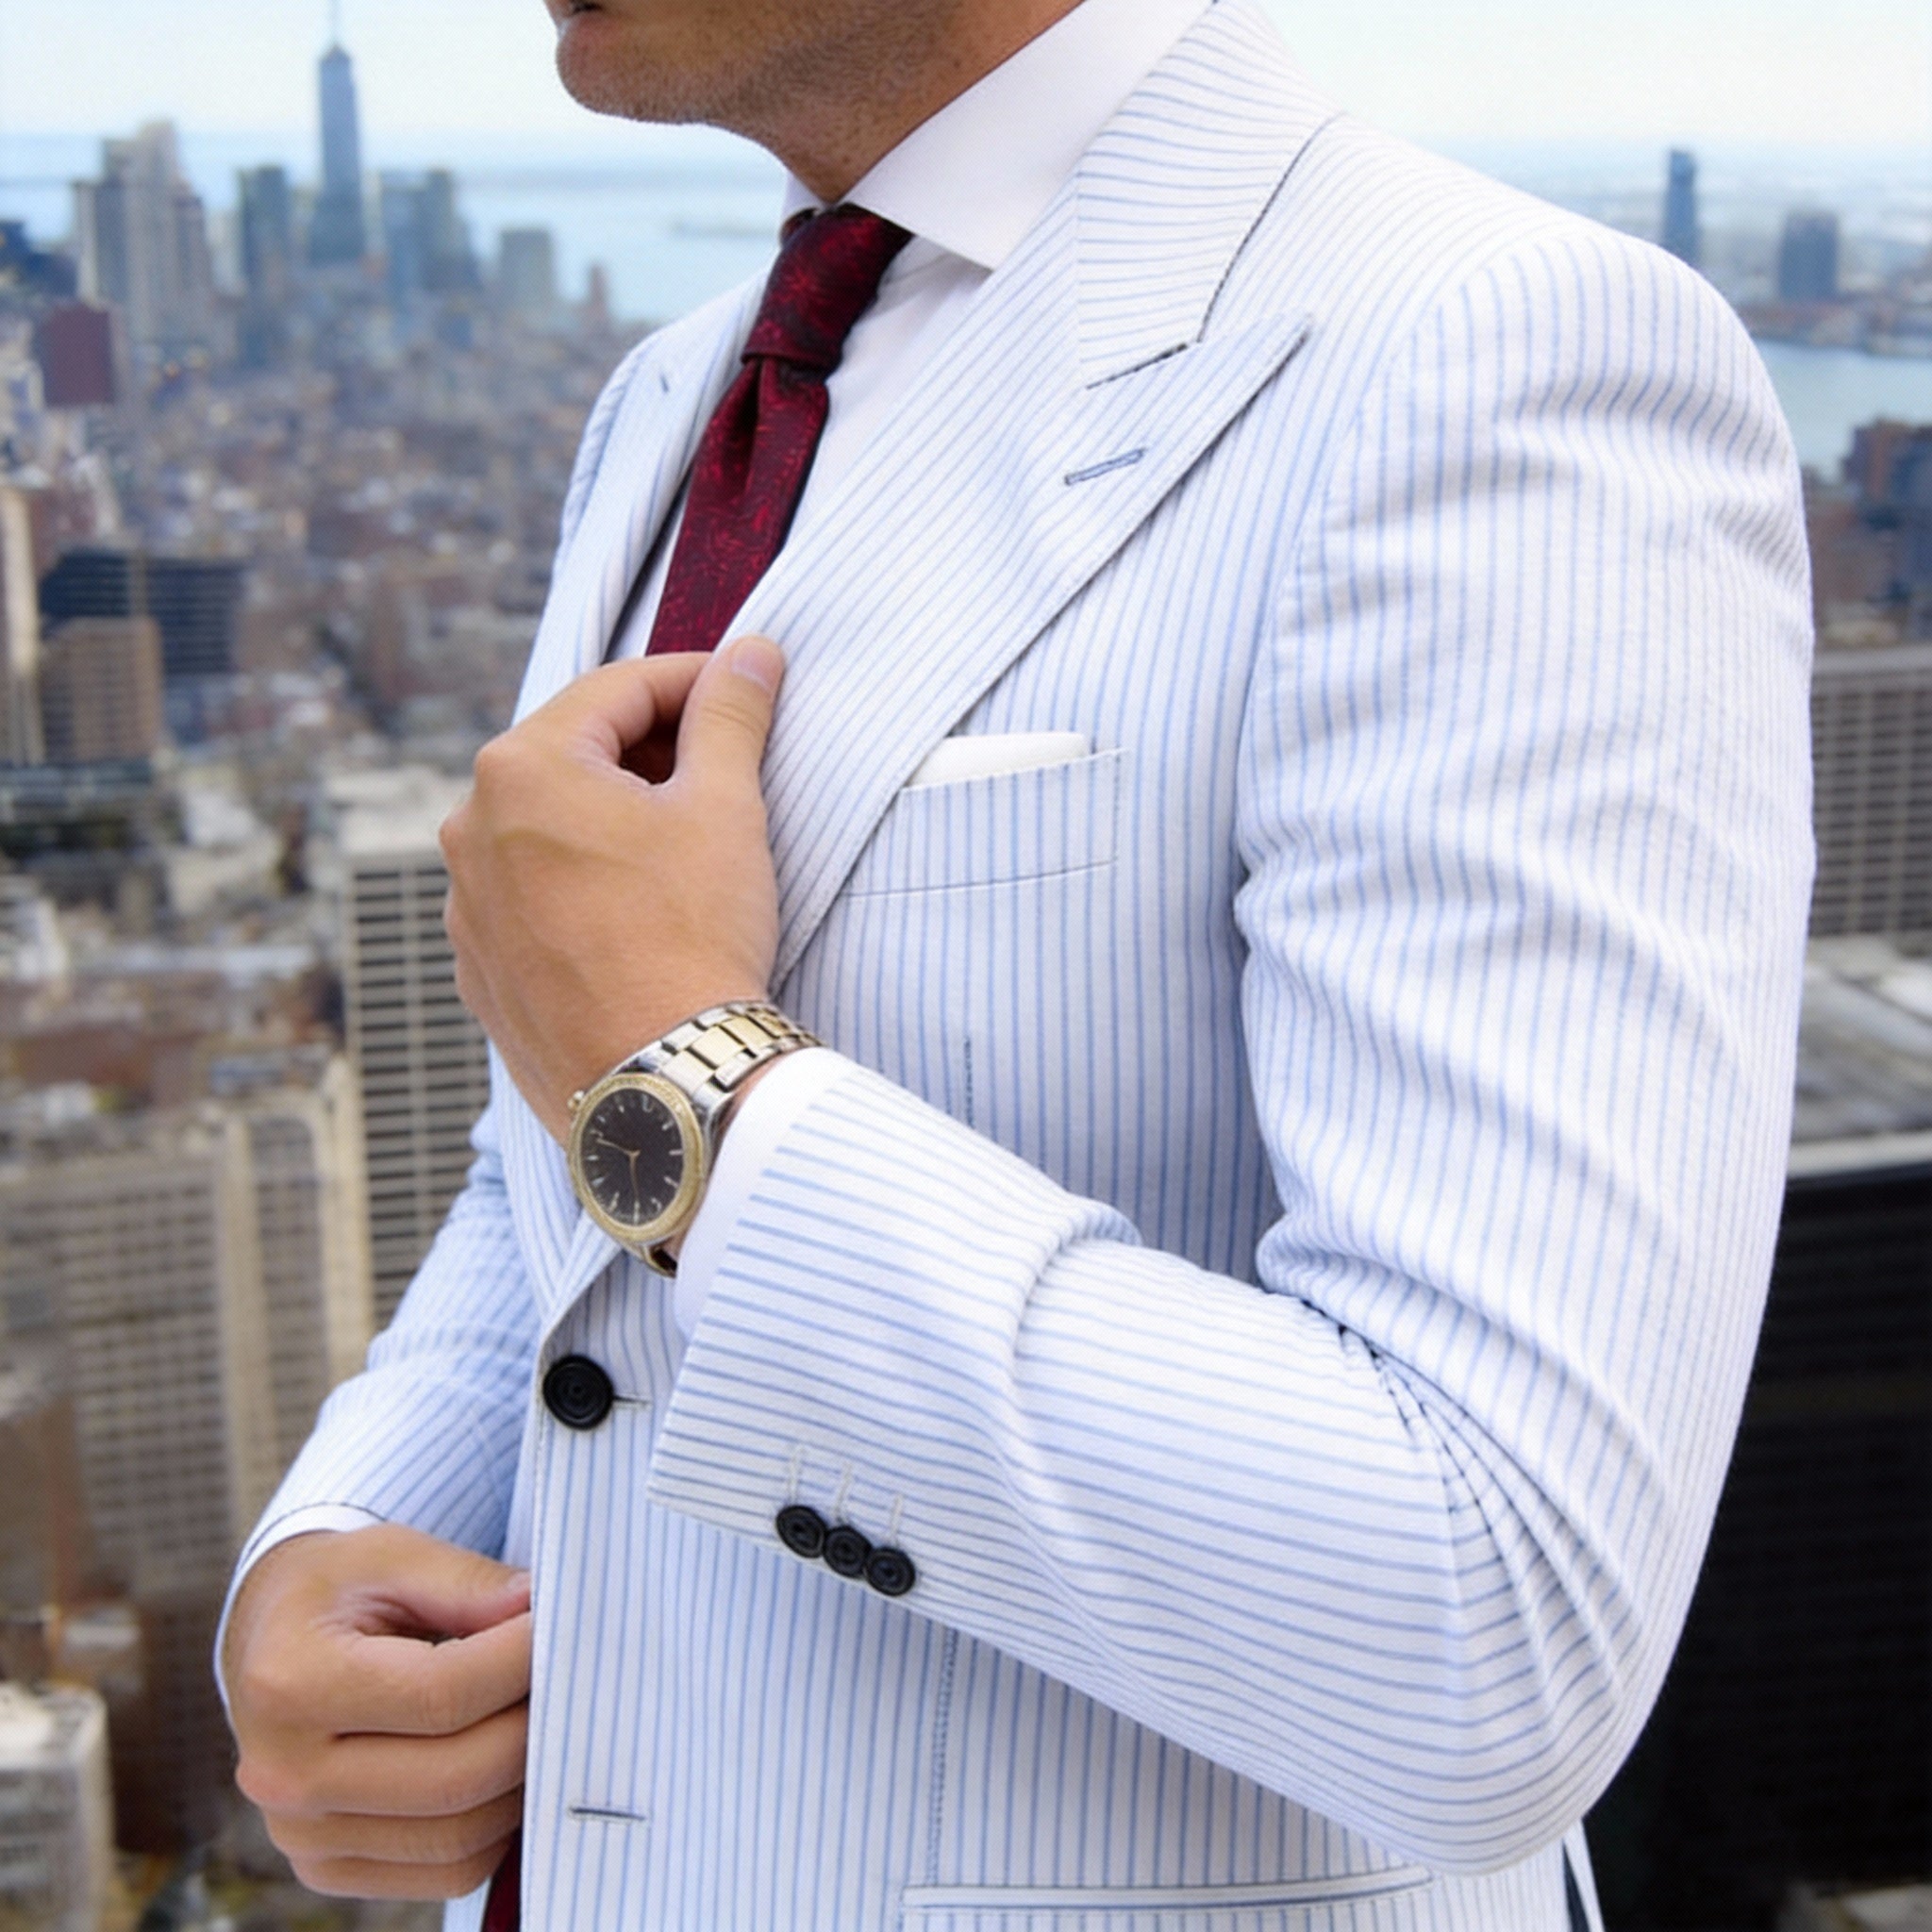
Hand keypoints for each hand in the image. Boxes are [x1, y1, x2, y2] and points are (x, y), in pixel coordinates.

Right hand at [224, 1527, 532, 1901]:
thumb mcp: (392, 1555)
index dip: (521, 1663)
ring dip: (524, 1781)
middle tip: (567, 1677)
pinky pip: (448, 1873)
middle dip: (534, 1725)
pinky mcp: (329, 1871)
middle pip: (458, 1777)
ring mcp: (303, 1837)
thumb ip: (469, 1583)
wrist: (268, 1642)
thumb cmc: (339, 1589)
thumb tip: (541, 1612)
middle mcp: (285, 1776)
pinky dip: (498, 1828)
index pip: (442, 1695)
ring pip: (461, 1837)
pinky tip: (506, 1766)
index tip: (561, 1628)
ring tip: (539, 1717)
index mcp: (292, 1684)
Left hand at [441, 636, 786, 1140]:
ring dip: (614, 822)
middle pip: (576, 756)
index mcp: (523, 766)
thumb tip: (752, 654)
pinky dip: (583, 887)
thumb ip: (731, 716)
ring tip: (686, 852)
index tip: (745, 690)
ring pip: (548, 830)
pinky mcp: (479, 970)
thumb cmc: (693, 938)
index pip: (618, 690)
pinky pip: (532, 899)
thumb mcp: (726, 809)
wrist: (660, 1083)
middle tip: (727, 772)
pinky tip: (641, 915)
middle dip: (652, 753)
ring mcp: (465, 904)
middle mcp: (470, 826)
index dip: (694, 682)